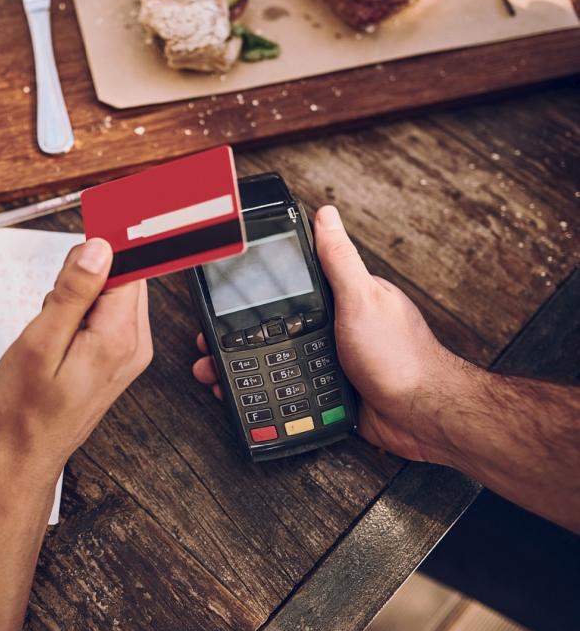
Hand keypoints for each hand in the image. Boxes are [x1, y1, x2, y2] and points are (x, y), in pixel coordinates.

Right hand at [0, 238, 151, 479]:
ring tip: (53, 330)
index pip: (125, 267)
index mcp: (118, 336)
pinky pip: (107, 317)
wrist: (27, 453)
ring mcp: (130, 352)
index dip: (96, 254)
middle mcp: (134, 343)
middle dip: (83, 280)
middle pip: (121, 279)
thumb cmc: (26, 406)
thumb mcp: (40, 341)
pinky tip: (60, 339)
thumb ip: (73, 293)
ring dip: (79, 300)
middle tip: (52, 308)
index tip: (69, 266)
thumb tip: (99, 249)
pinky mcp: (119, 358)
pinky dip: (81, 318)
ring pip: (112, 296)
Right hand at [192, 205, 464, 462]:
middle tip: (208, 345)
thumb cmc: (400, 356)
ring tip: (215, 376)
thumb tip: (326, 214)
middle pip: (276, 328)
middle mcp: (336, 329)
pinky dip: (268, 396)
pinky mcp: (333, 394)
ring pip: (278, 362)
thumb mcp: (362, 298)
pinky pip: (291, 392)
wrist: (421, 415)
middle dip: (238, 339)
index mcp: (343, 299)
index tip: (224, 300)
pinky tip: (249, 400)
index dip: (255, 295)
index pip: (291, 289)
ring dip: (245, 371)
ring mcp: (333, 362)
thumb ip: (339, 260)